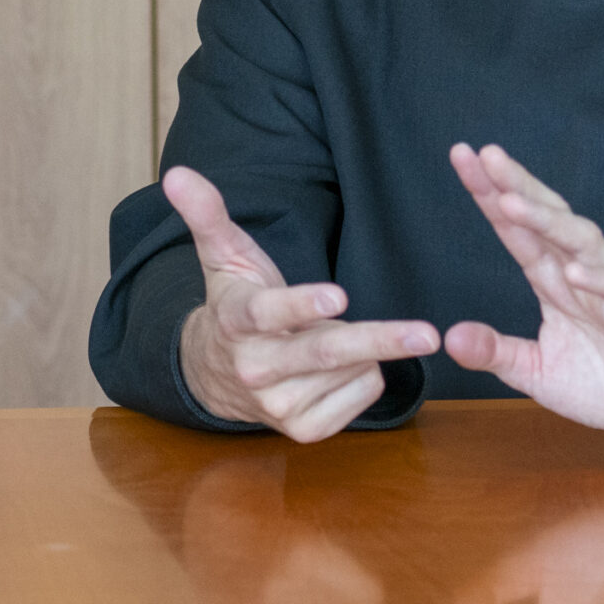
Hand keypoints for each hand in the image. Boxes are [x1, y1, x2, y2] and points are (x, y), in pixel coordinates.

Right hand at [164, 166, 439, 441]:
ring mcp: (279, 405)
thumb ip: (206, 214)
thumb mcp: (222, 256)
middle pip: (324, 353)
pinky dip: (365, 375)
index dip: (303, 305)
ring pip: (352, 369)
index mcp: (237, 321)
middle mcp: (254, 369)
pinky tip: (340, 367)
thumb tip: (176, 174)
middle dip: (379, 341)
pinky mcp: (304, 430)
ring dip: (361, 347)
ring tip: (329, 335)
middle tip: (427, 334)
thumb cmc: (236, 303)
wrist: (217, 375)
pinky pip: (363, 393)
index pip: (268, 313)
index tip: (339, 297)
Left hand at [440, 144, 603, 439]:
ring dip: (548, 222)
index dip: (492, 196)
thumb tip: (450, 337)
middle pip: (548, 221)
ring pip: (582, 245)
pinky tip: (574, 271)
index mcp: (555, 284)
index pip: (519, 231)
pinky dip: (598, 281)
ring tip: (513, 202)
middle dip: (517, 187)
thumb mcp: (537, 373)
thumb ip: (497, 352)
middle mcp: (583, 277)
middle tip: (485, 155)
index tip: (463, 159)